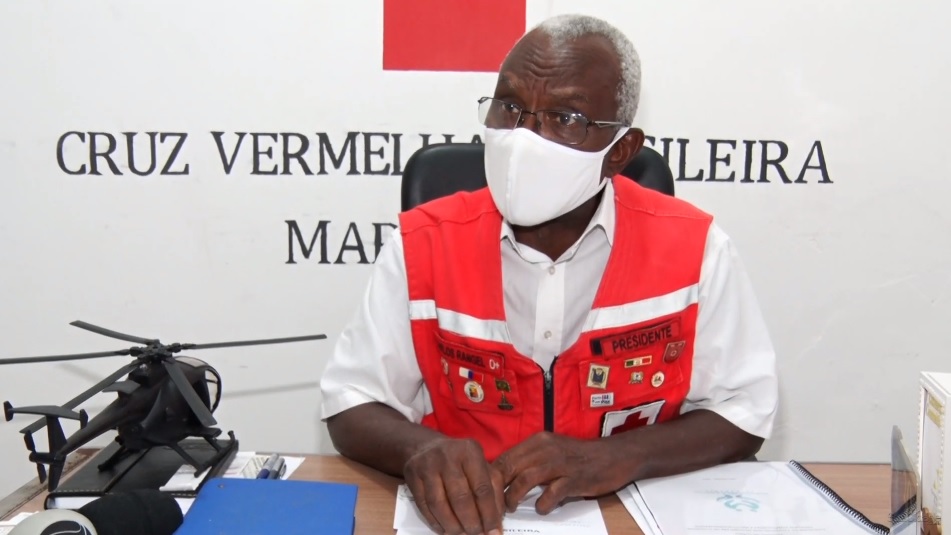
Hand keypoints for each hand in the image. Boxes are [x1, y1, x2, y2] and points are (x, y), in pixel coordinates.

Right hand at [403, 437, 504, 534]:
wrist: (426, 447)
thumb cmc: (460, 461)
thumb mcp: (481, 466)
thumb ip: (494, 490)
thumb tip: (496, 521)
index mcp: (471, 451)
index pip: (482, 488)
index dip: (489, 514)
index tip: (494, 532)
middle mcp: (448, 455)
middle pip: (461, 498)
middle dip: (471, 523)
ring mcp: (427, 464)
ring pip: (439, 504)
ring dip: (452, 526)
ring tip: (461, 534)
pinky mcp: (411, 474)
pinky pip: (423, 505)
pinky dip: (435, 522)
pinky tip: (444, 529)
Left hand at [493, 432, 628, 514]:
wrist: (613, 456)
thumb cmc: (578, 457)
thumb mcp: (551, 452)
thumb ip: (529, 461)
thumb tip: (502, 477)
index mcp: (537, 441)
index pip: (504, 458)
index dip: (491, 478)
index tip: (485, 493)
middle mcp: (545, 449)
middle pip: (509, 468)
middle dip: (497, 490)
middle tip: (493, 506)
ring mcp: (560, 464)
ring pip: (525, 479)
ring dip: (513, 497)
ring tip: (511, 508)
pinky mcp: (574, 479)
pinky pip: (551, 494)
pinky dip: (542, 505)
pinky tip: (542, 509)